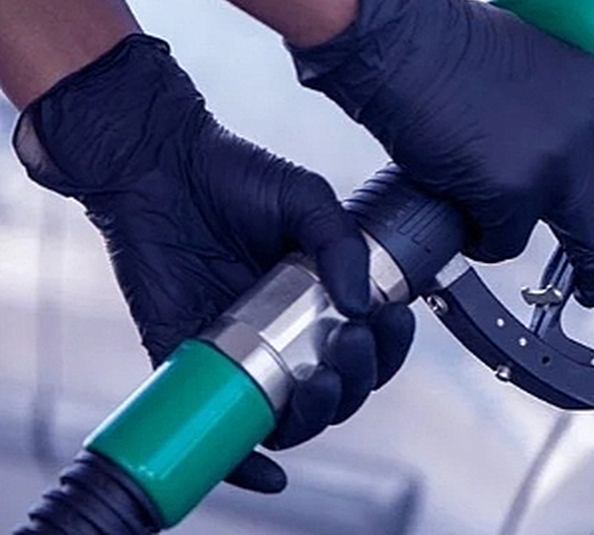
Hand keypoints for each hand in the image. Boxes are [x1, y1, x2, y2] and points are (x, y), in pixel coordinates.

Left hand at [13, 35, 414, 492]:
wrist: (156, 168)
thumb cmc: (231, 175)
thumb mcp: (304, 198)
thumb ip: (340, 242)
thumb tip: (360, 301)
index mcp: (320, 299)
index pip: (369, 347)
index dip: (387, 348)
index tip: (388, 321)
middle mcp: (286, 334)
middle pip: (339, 391)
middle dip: (357, 380)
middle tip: (350, 346)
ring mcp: (242, 354)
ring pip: (292, 418)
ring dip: (317, 417)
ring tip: (318, 384)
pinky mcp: (193, 364)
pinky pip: (221, 430)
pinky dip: (245, 466)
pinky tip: (269, 475)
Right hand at [290, 0, 593, 306]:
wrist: (407, 41)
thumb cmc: (451, 42)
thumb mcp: (539, 61)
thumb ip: (566, 104)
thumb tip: (562, 143)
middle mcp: (593, 130)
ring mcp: (558, 167)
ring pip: (593, 245)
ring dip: (592, 276)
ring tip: (585, 291)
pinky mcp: (513, 196)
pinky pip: (509, 245)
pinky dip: (490, 245)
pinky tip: (474, 233)